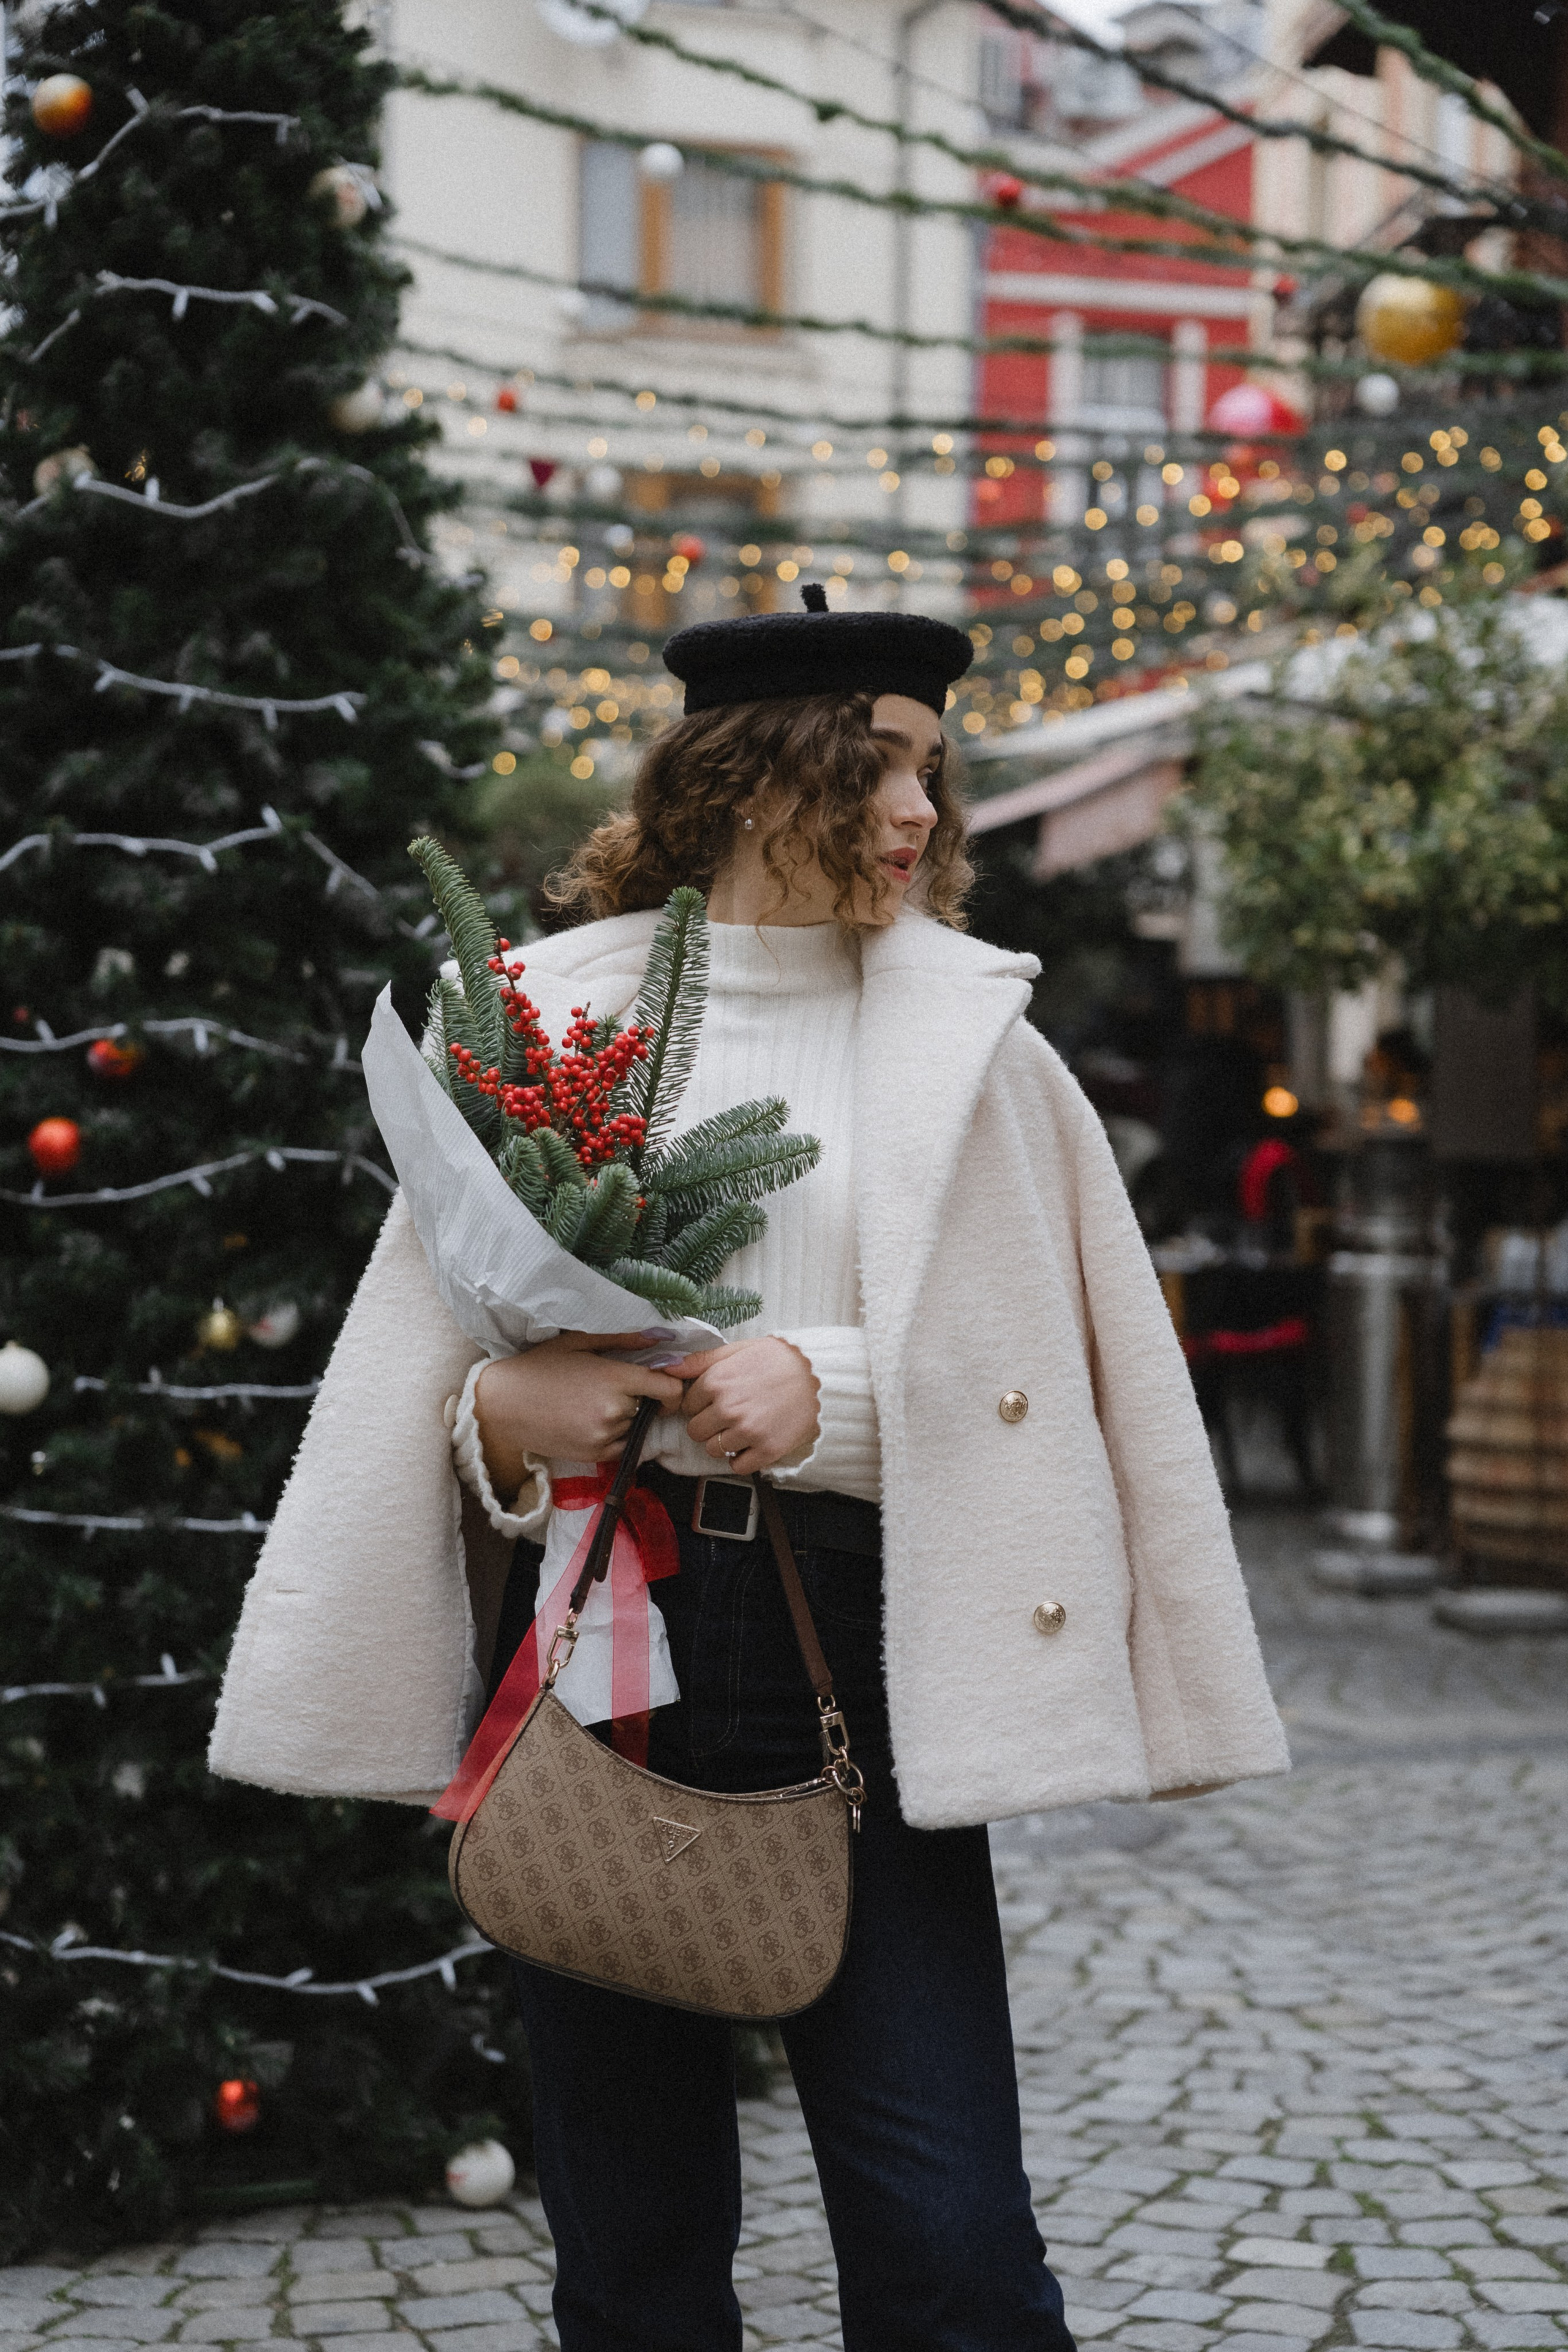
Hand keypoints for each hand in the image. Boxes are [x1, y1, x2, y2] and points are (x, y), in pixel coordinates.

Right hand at [474, 1333, 684, 1493]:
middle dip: (640, 1399)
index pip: (670, 1389)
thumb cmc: (539, 1366)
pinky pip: (623, 1447)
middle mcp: (614, 1411)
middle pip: (651, 1407)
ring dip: (625, 1418)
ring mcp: (605, 1437)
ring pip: (636, 1427)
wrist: (503, 1404)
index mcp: (615, 1379)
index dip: (672, 1387)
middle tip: (610, 1389)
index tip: (661, 1384)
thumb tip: (661, 1336)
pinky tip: (589, 1421)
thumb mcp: (579, 1342)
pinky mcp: (595, 1456)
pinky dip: (616, 1436)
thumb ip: (623, 1339)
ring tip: (592, 1404)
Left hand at [664, 1336, 819, 1475]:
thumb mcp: (739, 1350)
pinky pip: (737, 1466)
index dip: (700, 1404)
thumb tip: (669, 1367)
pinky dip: (741, 1459)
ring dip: (722, 1443)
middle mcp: (728, 1408)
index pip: (687, 1405)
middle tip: (726, 1418)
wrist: (820, 1375)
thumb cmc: (779, 1359)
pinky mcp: (766, 1449)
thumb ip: (702, 1360)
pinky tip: (751, 1445)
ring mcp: (747, 1431)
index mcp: (717, 1381)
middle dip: (707, 1426)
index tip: (715, 1402)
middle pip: (695, 1431)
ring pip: (713, 1450)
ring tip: (741, 1429)